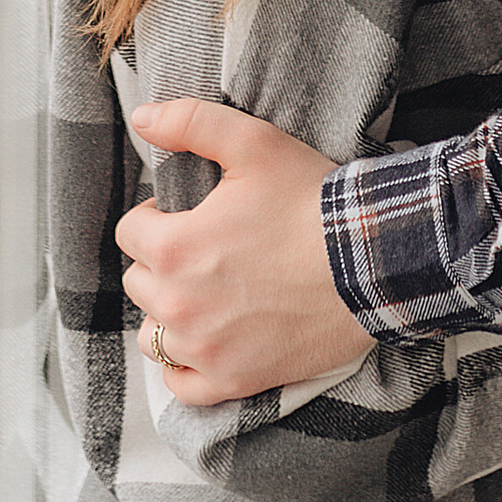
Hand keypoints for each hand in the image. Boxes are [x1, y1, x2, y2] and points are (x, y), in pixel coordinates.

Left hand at [117, 96, 353, 404]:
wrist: (371, 262)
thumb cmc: (312, 201)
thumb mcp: (253, 142)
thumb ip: (190, 123)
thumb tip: (142, 117)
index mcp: (173, 247)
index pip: (131, 232)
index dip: (159, 217)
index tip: (192, 215)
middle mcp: (178, 305)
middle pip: (140, 282)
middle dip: (163, 262)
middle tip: (208, 250)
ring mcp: (205, 348)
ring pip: (155, 333)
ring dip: (170, 312)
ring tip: (208, 294)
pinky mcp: (234, 380)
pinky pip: (181, 384)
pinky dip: (185, 366)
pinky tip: (204, 342)